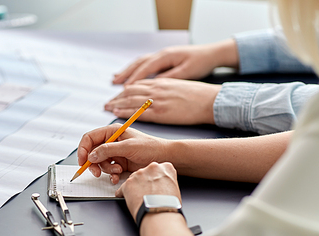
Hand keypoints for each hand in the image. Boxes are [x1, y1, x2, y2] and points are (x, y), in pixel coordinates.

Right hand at [77, 124, 168, 183]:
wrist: (164, 158)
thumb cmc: (150, 147)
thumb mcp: (128, 147)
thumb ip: (108, 150)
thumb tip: (92, 155)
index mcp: (112, 132)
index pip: (90, 138)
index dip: (83, 149)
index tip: (82, 161)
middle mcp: (111, 141)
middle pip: (92, 152)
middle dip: (93, 163)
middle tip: (96, 172)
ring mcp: (115, 152)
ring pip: (100, 162)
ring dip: (106, 169)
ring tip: (118, 171)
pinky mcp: (119, 163)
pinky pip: (108, 170)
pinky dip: (110, 175)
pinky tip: (117, 176)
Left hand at [105, 78, 219, 124]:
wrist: (210, 101)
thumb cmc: (198, 95)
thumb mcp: (179, 85)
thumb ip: (164, 87)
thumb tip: (154, 90)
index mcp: (161, 82)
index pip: (137, 84)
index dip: (124, 90)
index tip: (116, 94)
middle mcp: (156, 89)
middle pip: (130, 91)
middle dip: (117, 97)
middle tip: (106, 103)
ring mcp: (157, 101)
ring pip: (130, 101)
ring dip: (116, 104)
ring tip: (107, 108)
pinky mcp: (160, 113)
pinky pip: (137, 112)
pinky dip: (125, 112)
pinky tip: (116, 113)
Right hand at [113, 39, 238, 84]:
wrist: (213, 54)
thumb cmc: (201, 62)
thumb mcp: (187, 72)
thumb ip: (169, 78)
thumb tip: (153, 84)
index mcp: (166, 57)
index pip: (144, 69)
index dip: (133, 80)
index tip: (123, 90)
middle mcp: (161, 55)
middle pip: (138, 65)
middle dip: (124, 75)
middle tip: (113, 86)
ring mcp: (162, 57)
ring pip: (140, 64)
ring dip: (127, 72)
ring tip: (116, 80)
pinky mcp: (164, 60)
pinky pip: (146, 65)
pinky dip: (136, 71)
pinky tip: (132, 77)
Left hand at [115, 162, 180, 220]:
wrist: (159, 213)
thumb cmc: (169, 205)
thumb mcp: (175, 188)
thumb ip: (167, 181)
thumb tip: (162, 185)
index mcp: (166, 168)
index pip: (158, 170)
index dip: (157, 180)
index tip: (156, 186)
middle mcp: (152, 168)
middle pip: (145, 173)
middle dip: (145, 182)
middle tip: (148, 193)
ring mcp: (139, 175)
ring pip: (134, 180)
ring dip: (135, 188)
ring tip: (140, 199)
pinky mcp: (128, 183)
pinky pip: (122, 189)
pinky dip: (124, 194)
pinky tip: (129, 201)